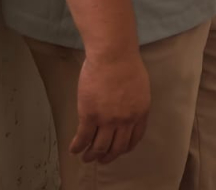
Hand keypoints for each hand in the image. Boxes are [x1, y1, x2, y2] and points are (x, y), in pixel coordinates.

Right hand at [71, 49, 149, 163]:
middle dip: (109, 157)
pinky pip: (83, 138)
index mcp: (140, 112)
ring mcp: (107, 120)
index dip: (125, 148)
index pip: (135, 138)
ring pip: (100, 147)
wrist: (113, 55)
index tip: (119, 151)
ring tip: (87, 158)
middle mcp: (126, 120)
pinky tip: (74, 149)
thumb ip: (135, 103)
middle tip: (102, 160)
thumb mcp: (140, 87)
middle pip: (117, 147)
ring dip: (92, 155)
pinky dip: (78, 146)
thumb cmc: (126, 64)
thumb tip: (127, 112)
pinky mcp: (89, 116)